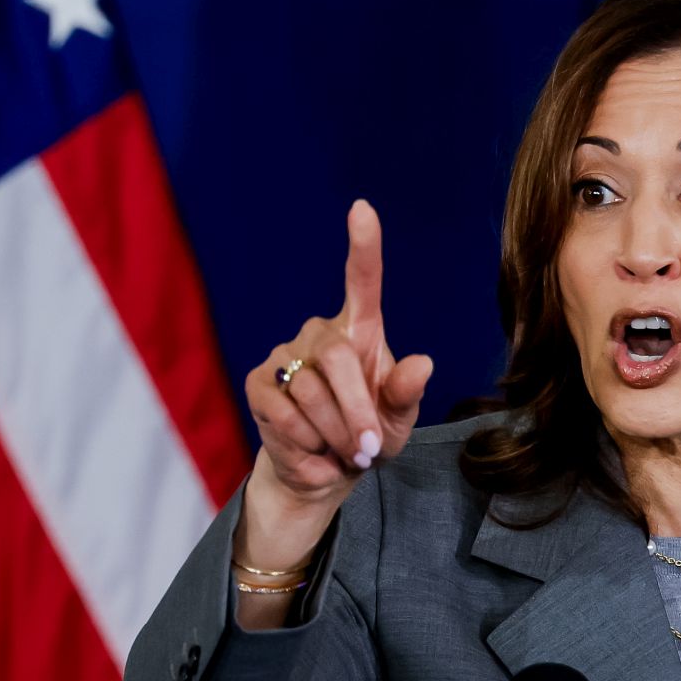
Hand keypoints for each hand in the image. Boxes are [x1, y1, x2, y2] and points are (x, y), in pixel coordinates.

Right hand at [244, 200, 434, 514]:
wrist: (324, 471)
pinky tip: (314, 452)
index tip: (362, 209)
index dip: (363, 246)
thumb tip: (422, 364)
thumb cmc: (368, 438)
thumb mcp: (398, 422)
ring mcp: (285, 356)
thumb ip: (407, 395)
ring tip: (345, 451)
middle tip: (370, 448)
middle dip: (357, 410)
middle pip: (337, 359)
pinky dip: (305, 444)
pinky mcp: (258, 383)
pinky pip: (282, 413)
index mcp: (360, 332)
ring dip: (334, 433)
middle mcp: (320, 335)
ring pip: (309, 391)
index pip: (362, 281)